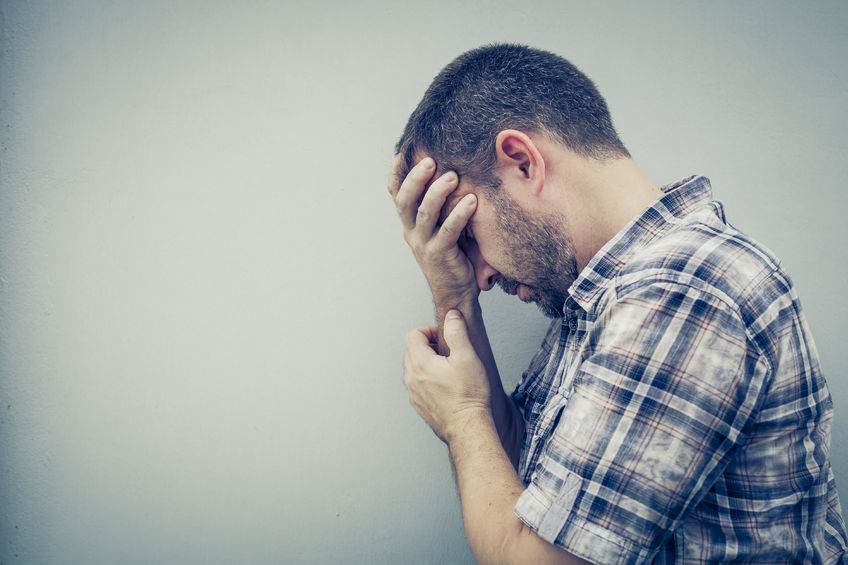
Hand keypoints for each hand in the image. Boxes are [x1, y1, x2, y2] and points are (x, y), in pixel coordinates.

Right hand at [388, 155, 478, 306]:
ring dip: (438, 192)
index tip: (403, 151)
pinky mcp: (440, 255)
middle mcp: (412, 232)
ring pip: (424, 214)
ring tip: (453, 176)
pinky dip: (460, 214)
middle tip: (430, 160)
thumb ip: (439, 206)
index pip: (395, 194)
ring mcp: (424, 244)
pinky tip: (472, 201)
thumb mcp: (440, 227)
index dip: (396, 173)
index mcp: (409, 223)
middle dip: (415, 178)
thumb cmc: (452, 255)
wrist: (455, 292)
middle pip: (404, 201)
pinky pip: (448, 231)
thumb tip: (451, 171)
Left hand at [404, 310, 490, 442]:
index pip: (413, 335)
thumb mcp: (467, 356)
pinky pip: (419, 385)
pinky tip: (448, 386)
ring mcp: (414, 393)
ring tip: (450, 370)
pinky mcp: (420, 405)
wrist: (468, 427)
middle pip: (412, 350)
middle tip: (449, 353)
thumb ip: (457, 332)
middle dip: (429, 346)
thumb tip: (452, 316)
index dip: (430, 331)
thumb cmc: (469, 395)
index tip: (445, 339)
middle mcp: (412, 378)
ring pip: (415, 368)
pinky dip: (429, 380)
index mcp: (420, 363)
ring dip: (429, 363)